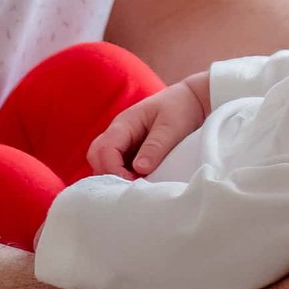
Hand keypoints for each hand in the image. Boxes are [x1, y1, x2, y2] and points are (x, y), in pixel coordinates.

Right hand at [85, 76, 211, 177]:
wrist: (192, 100)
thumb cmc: (181, 109)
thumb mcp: (171, 128)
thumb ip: (155, 147)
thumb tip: (139, 168)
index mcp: (124, 123)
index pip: (104, 149)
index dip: (113, 169)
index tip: (132, 182)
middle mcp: (118, 133)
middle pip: (96, 156)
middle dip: (108, 175)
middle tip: (131, 187)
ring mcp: (122, 142)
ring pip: (103, 162)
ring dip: (115, 176)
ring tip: (137, 187)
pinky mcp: (130, 151)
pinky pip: (117, 165)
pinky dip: (123, 176)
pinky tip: (140, 183)